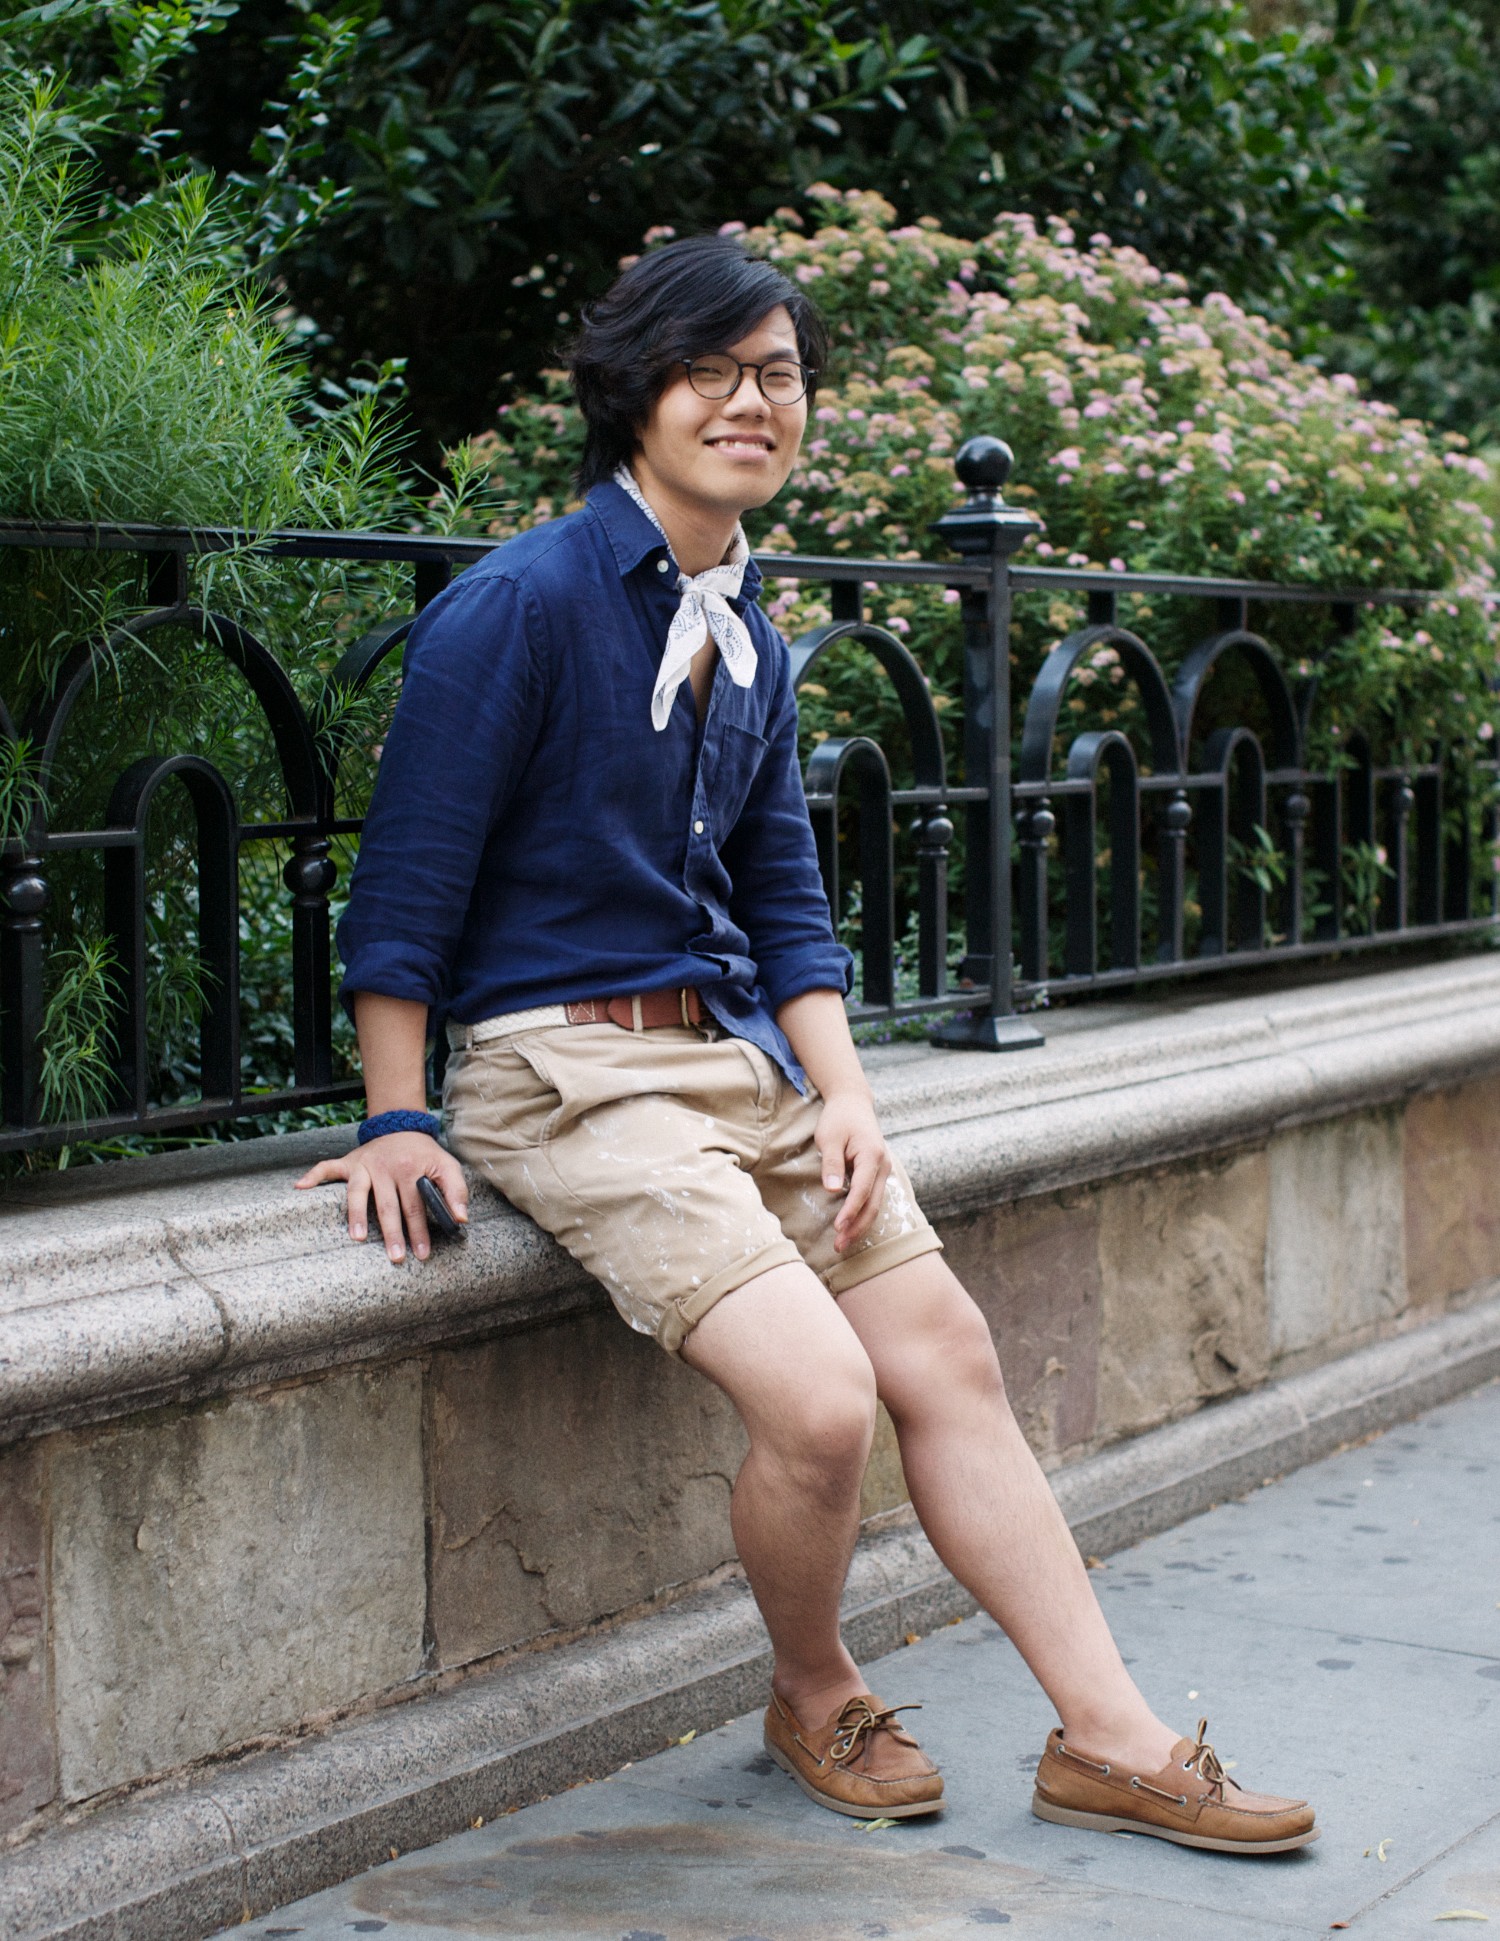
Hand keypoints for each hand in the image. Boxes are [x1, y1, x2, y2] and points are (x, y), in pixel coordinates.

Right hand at [296, 1131, 468, 1263]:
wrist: (402, 1126)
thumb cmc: (424, 1153)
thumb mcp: (447, 1166)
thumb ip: (457, 1191)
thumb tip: (461, 1218)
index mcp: (411, 1169)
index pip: (416, 1205)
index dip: (420, 1230)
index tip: (422, 1254)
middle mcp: (385, 1167)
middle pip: (388, 1205)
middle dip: (392, 1233)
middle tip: (395, 1257)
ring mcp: (365, 1164)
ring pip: (358, 1192)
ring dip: (357, 1215)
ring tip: (358, 1238)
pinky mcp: (349, 1162)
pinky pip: (327, 1167)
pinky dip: (312, 1176)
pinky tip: (300, 1187)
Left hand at [813, 1087, 890, 1252]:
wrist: (853, 1103)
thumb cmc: (839, 1118)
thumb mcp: (830, 1137)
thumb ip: (832, 1163)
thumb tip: (832, 1189)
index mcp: (872, 1156)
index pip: (862, 1190)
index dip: (850, 1211)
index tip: (838, 1227)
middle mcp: (883, 1166)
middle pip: (873, 1204)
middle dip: (857, 1227)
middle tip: (839, 1246)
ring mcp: (883, 1171)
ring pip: (875, 1205)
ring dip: (860, 1225)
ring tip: (843, 1243)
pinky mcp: (877, 1174)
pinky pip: (872, 1199)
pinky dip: (862, 1215)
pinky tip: (851, 1228)